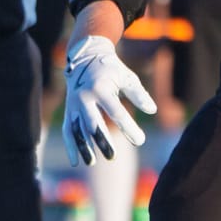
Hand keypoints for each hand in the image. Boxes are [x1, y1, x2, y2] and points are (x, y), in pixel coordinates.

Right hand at [64, 35, 155, 163]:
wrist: (85, 58)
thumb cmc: (111, 69)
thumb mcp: (127, 77)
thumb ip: (139, 94)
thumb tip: (152, 110)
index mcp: (100, 88)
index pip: (115, 112)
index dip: (128, 127)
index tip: (140, 140)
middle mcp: (83, 98)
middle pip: (92, 124)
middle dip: (102, 141)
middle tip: (113, 157)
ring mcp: (73, 105)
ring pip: (77, 130)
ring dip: (84, 147)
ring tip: (93, 162)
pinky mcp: (69, 111)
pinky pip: (68, 131)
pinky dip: (71, 146)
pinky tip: (76, 162)